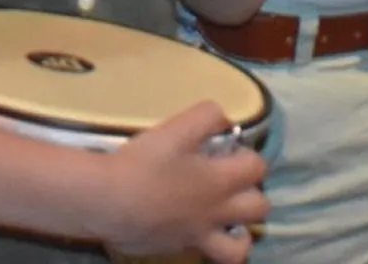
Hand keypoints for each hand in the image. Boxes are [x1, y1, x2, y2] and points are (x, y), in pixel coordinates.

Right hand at [101, 101, 266, 262]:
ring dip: (239, 232)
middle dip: (253, 193)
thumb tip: (226, 122)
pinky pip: (203, 255)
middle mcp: (216, 213)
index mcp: (221, 181)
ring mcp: (196, 237)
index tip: (228, 148)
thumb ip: (210, 116)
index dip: (248, 154)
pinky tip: (191, 226)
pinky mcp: (174, 250)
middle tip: (231, 180)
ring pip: (238, 249)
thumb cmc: (146, 162)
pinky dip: (205, 243)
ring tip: (226, 218)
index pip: (258, 168)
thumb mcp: (180, 126)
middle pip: (259, 209)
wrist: (108, 201)